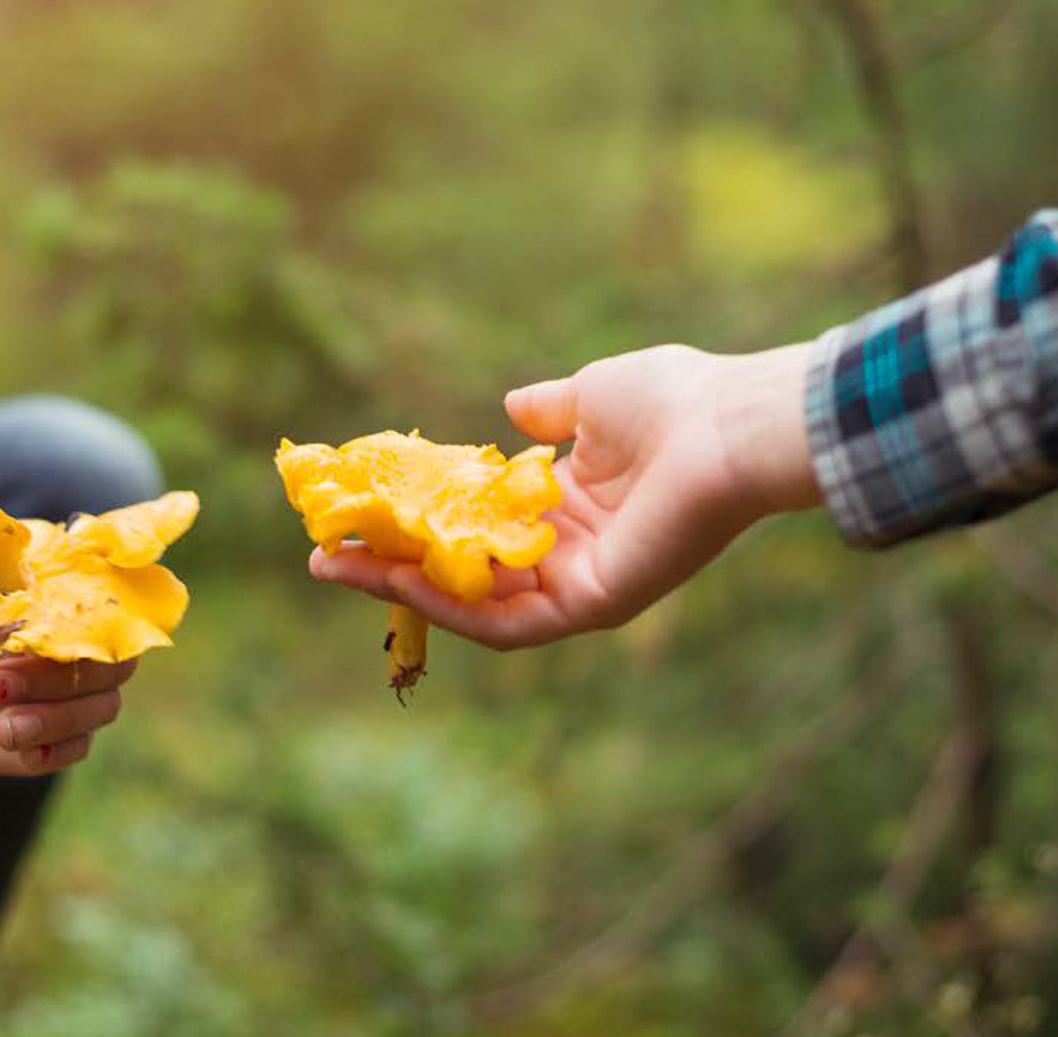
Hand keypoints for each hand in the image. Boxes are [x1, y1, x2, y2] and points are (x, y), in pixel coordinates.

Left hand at [0, 592, 136, 774]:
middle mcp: (90, 660)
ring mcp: (83, 702)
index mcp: (77, 618)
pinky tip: (18, 748)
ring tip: (0, 726)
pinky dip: (51, 752)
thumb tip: (32, 605)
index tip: (35, 643)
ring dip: (51, 720)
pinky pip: (77, 749)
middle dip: (56, 682)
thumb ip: (2, 611)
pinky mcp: (66, 740)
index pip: (109, 624)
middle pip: (110, 673)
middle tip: (1, 685)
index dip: (80, 638)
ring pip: (98, 712)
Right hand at [311, 343, 822, 648]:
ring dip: (400, 589)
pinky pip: (506, 622)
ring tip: (334, 566)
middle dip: (391, 565)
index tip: (365, 506)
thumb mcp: (593, 394)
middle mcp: (573, 554)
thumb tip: (511, 407)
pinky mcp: (590, 604)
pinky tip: (392, 577)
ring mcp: (580, 585)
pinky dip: (448, 604)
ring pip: (474, 605)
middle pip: (467, 574)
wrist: (732, 425)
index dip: (422, 521)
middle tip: (325, 552)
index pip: (482, 527)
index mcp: (577, 507)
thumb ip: (550, 411)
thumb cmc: (678, 401)